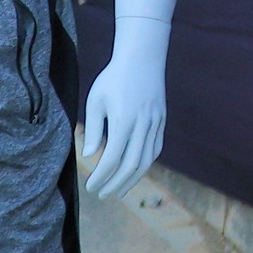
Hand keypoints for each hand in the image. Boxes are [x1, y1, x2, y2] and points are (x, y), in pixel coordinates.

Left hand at [81, 17, 167, 197]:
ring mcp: (156, 123)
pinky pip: (155, 149)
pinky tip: (134, 172)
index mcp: (124, 120)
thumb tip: (90, 155)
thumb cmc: (113, 78)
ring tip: (119, 191)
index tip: (90, 186)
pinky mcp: (161, 120)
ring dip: (132, 179)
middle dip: (116, 184)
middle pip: (132, 165)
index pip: (113, 158)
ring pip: (147, 160)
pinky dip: (145, 164)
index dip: (101, 176)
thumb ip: (93, 130)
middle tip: (102, 194)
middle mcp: (143, 124)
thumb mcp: (96, 100)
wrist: (143, 57)